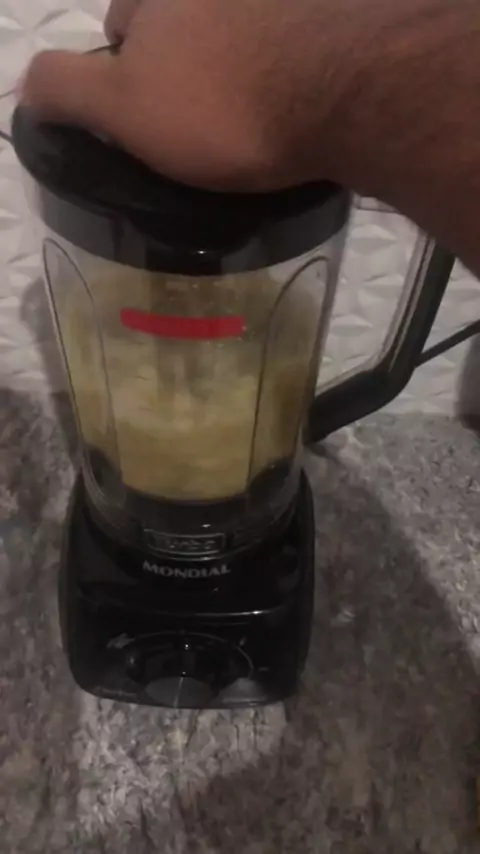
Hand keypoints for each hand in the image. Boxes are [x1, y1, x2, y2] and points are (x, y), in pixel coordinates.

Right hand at [20, 0, 378, 190]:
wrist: (349, 95)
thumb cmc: (225, 107)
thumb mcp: (125, 107)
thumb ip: (66, 88)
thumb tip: (28, 86)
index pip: (122, 28)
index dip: (126, 80)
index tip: (152, 126)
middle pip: (179, 28)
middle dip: (181, 69)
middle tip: (205, 128)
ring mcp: (274, 1)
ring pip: (234, 38)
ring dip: (233, 70)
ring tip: (252, 123)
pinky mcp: (325, 16)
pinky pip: (286, 45)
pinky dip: (280, 72)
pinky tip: (292, 107)